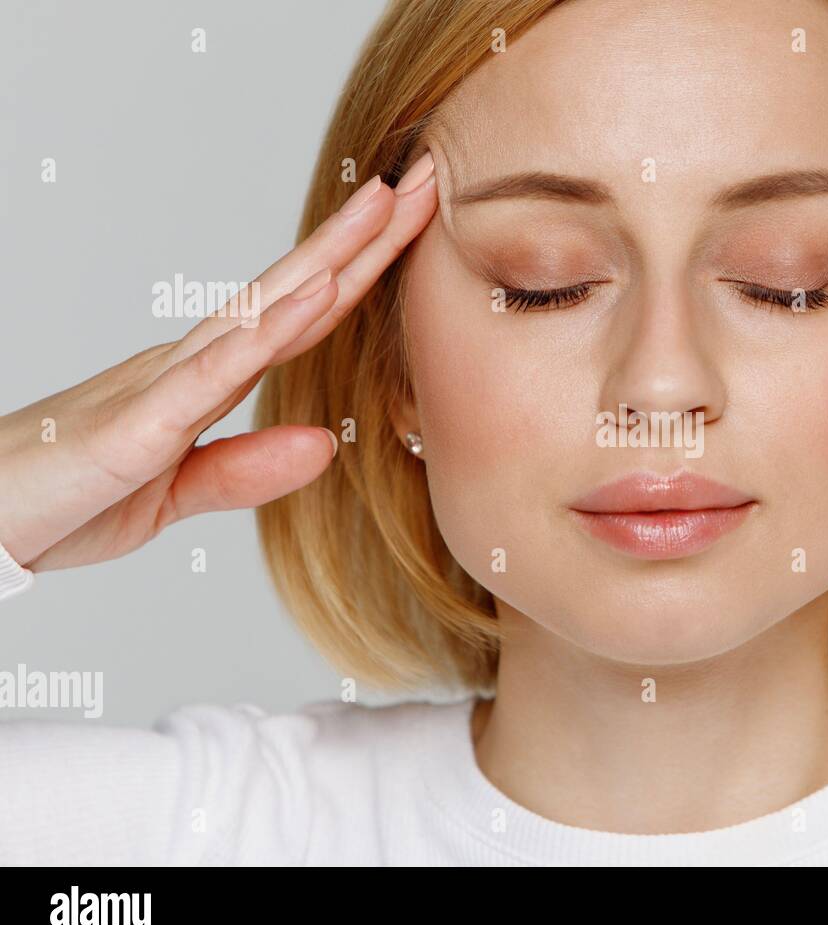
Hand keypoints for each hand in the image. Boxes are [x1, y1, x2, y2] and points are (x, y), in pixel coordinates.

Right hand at [0, 151, 438, 571]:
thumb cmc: (63, 498)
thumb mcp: (173, 493)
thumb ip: (246, 469)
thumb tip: (325, 446)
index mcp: (200, 380)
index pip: (297, 320)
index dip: (357, 273)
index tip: (410, 228)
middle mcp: (186, 366)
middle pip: (290, 294)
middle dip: (361, 240)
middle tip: (424, 183)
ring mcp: (160, 388)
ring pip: (259, 313)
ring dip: (326, 260)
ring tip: (382, 207)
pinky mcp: (135, 428)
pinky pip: (212, 375)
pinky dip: (268, 335)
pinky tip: (315, 296)